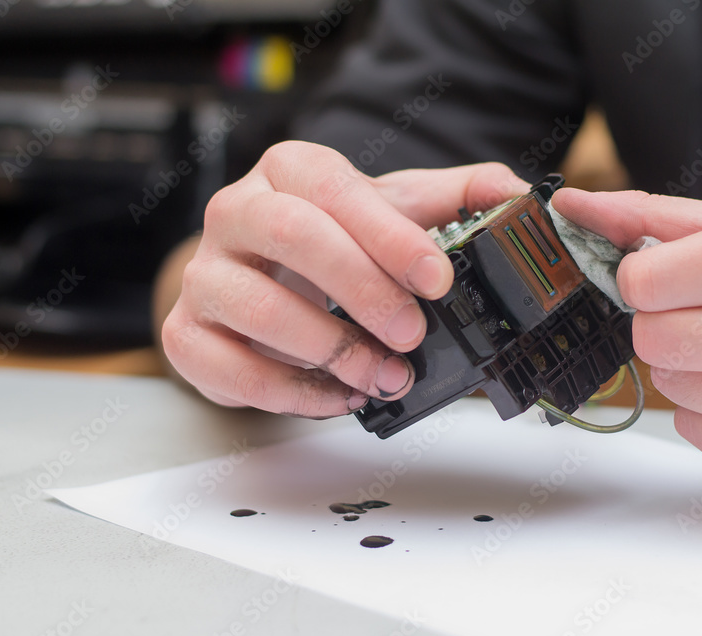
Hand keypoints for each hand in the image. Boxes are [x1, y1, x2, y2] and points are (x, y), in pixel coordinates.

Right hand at [162, 141, 528, 416]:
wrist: (260, 285)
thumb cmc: (331, 244)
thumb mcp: (393, 214)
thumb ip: (453, 200)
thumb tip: (515, 193)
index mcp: (288, 172)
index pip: (334, 189)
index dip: (388, 236)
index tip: (438, 279)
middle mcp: (235, 213)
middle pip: (291, 235)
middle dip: (361, 289)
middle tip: (412, 333)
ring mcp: (204, 276)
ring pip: (257, 306)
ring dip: (333, 350)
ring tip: (386, 376)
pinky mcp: (186, 336)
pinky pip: (233, 370)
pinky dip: (294, 394)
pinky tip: (341, 397)